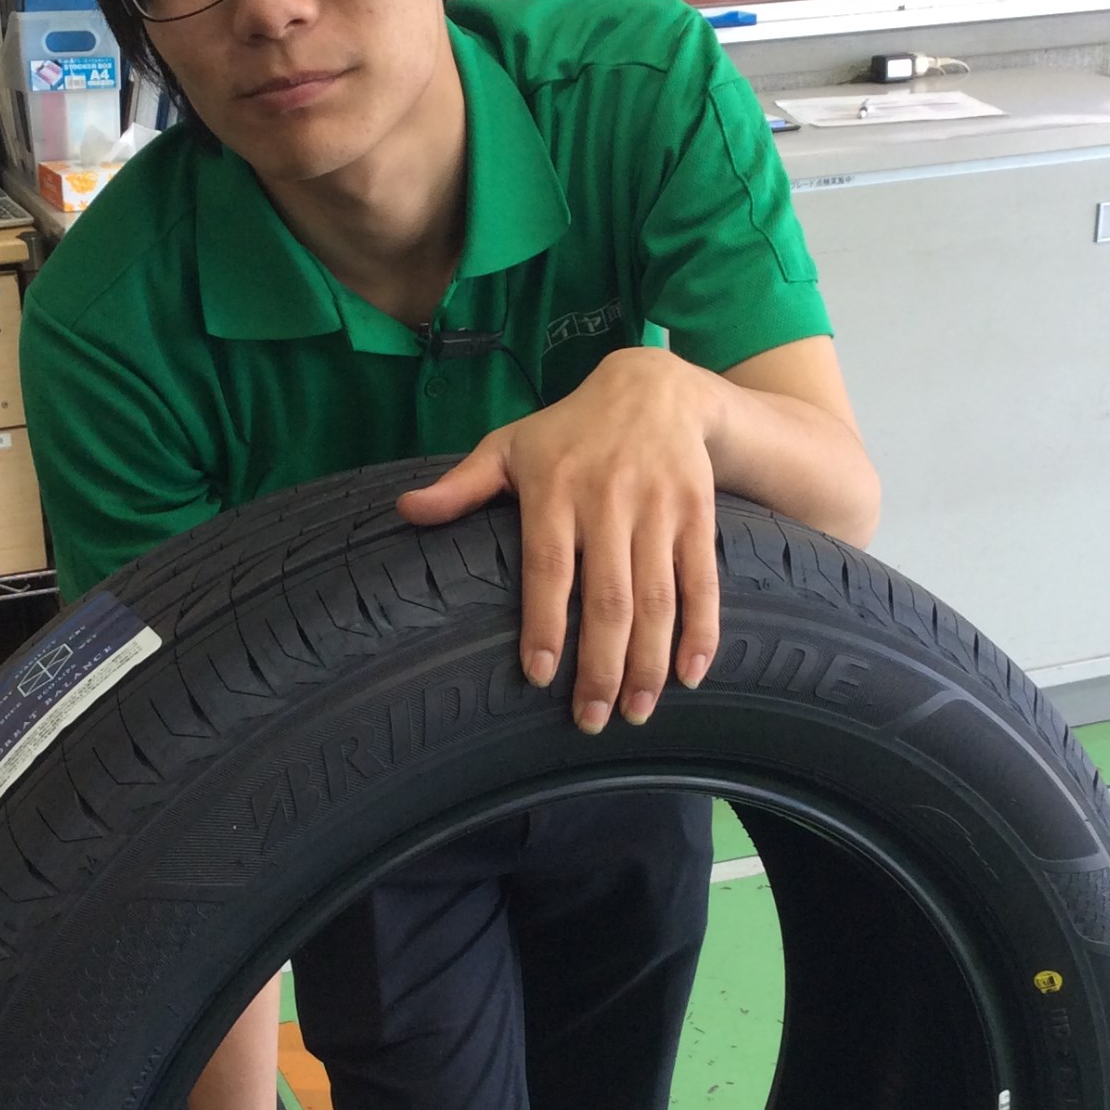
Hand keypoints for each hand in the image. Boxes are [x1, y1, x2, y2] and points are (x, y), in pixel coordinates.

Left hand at [397, 347, 720, 732]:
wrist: (655, 388)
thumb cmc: (568, 430)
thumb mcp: (509, 446)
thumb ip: (462, 486)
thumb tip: (406, 510)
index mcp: (555, 489)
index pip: (549, 567)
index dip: (545, 623)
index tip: (539, 676)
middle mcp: (609, 500)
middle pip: (608, 597)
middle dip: (601, 666)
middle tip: (590, 721)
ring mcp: (659, 509)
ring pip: (657, 598)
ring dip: (648, 663)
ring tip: (634, 712)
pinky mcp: (698, 515)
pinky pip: (703, 581)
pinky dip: (702, 632)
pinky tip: (689, 676)